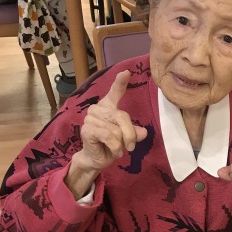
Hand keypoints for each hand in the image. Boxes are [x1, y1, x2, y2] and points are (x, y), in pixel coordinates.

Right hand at [66, 71, 146, 197]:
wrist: (96, 159)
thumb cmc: (111, 146)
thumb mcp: (127, 138)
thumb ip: (134, 132)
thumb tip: (143, 132)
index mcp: (108, 106)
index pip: (115, 92)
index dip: (120, 82)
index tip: (127, 72)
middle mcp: (98, 109)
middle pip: (123, 116)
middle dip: (130, 134)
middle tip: (130, 147)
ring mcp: (90, 118)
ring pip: (116, 130)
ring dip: (121, 143)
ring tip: (116, 149)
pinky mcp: (87, 129)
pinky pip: (109, 136)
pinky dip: (115, 146)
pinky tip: (114, 151)